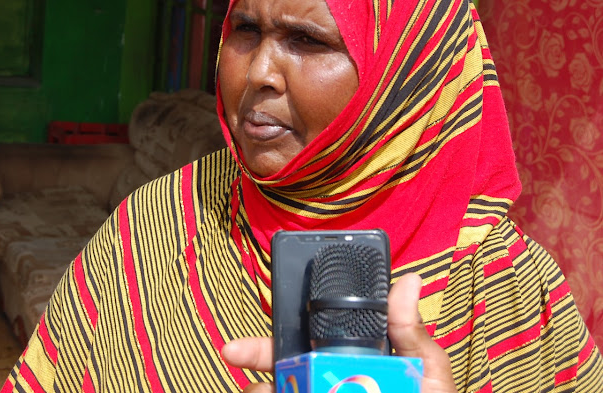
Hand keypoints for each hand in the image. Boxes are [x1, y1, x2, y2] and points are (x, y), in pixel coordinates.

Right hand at [221, 272, 456, 391]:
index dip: (280, 336)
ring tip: (259, 392)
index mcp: (353, 364)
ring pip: (277, 390)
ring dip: (262, 389)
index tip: (248, 339)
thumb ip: (410, 334)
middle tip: (233, 354)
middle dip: (257, 358)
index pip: (310, 343)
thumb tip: (409, 280)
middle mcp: (328, 382)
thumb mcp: (428, 376)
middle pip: (283, 367)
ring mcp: (317, 392)